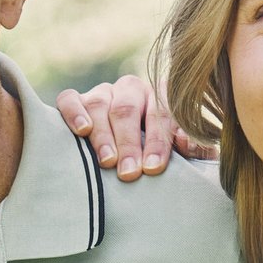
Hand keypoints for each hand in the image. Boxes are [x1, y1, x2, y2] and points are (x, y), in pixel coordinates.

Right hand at [55, 76, 214, 179]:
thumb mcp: (178, 152)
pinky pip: (69, 99)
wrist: (127, 151)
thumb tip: (192, 146)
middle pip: (128, 110)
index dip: (158, 141)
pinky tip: (82, 132)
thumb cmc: (156, 155)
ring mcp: (102, 92)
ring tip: (107, 162)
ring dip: (103, 135)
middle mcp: (132, 89)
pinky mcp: (76, 99)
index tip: (154, 168)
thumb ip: (191, 148)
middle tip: (129, 173)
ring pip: (99, 105)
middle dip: (130, 143)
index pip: (161, 113)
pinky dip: (74, 113)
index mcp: (161, 97)